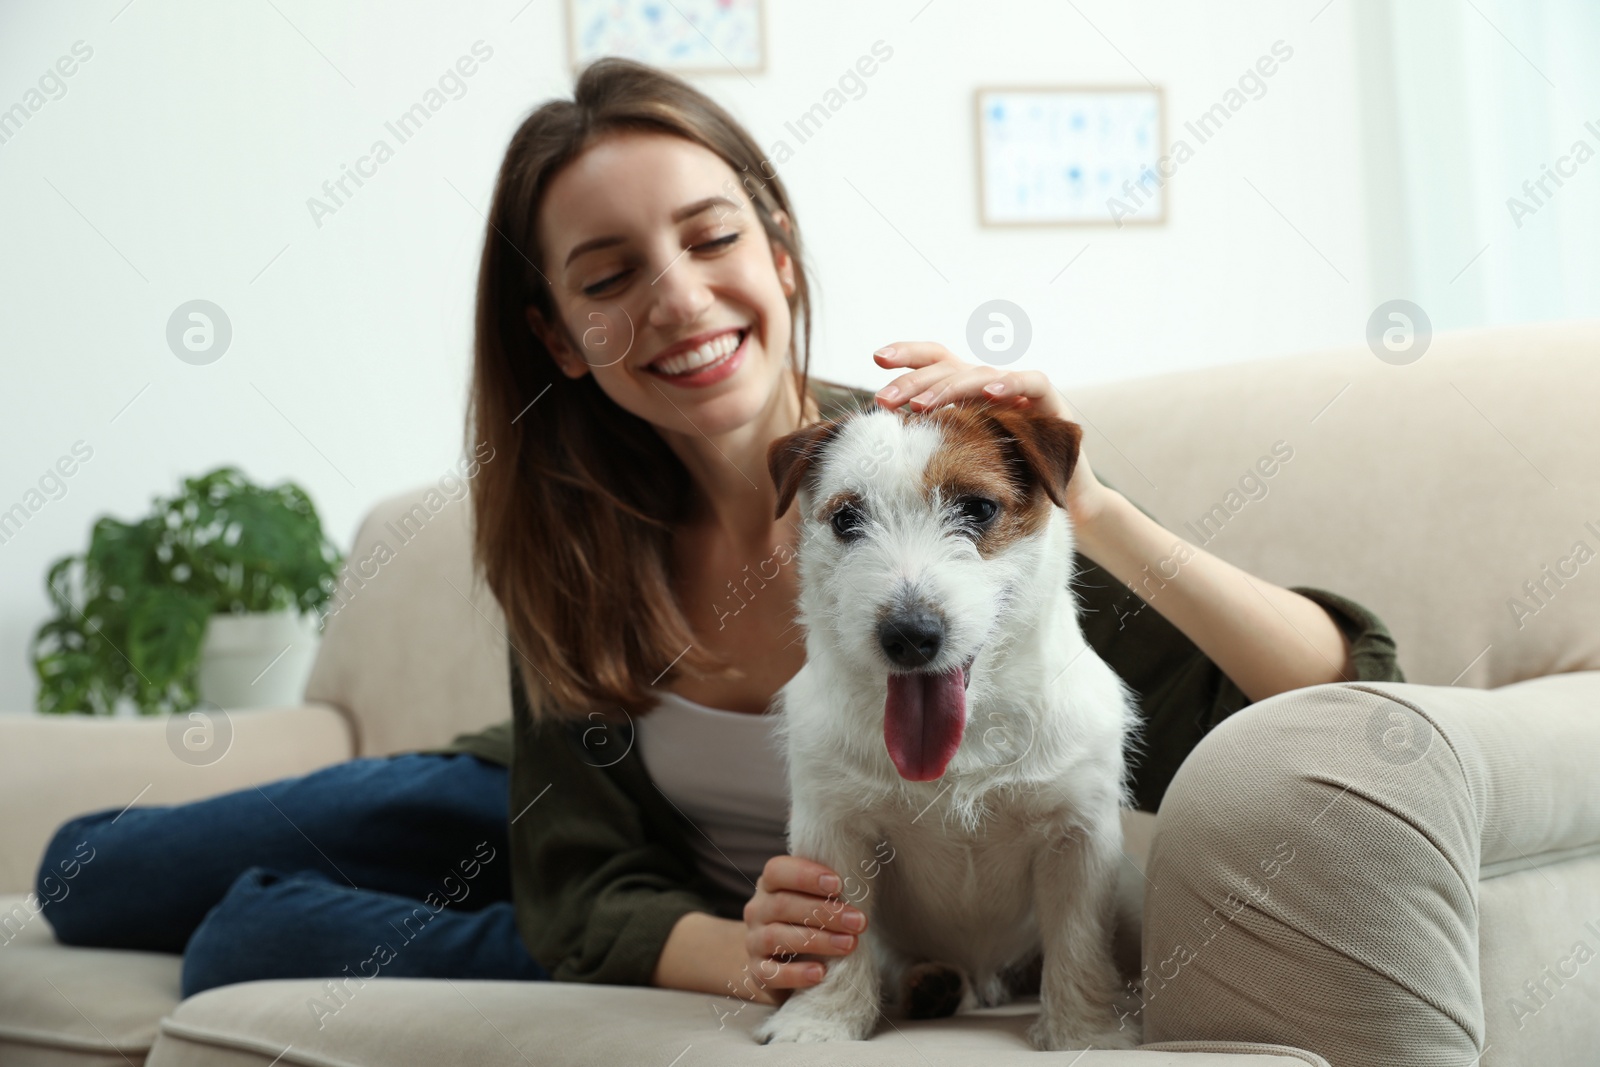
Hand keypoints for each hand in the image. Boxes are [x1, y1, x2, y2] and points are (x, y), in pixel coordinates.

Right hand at [740, 854, 867, 1005]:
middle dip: (825, 912)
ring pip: (778, 937)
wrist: (775, 964)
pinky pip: (772, 974)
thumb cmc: (804, 923)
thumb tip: (861, 888)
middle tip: (858, 921)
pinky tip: (820, 973)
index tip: (839, 884)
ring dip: (818, 940)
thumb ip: (827, 893)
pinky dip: (797, 974)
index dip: (806, 876)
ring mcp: (753, 942)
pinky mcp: (757, 973)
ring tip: (848, 944)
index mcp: (769, 885)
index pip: (777, 871)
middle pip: (783, 905)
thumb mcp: (812, 902)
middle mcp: (757, 910)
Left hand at [871, 341, 1115, 527]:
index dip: (908, 354)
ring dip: (950, 389)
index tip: (877, 359)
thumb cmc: (1007, 477)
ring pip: (982, 374)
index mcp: (968, 391)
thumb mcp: (961, 456)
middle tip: (884, 401)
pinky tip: (989, 393)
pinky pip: (1032, 383)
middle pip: (949, 368)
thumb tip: (881, 435)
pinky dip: (1011, 384)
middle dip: (914, 383)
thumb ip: (930, 438)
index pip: (935, 360)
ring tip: (923, 407)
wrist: (1062, 499)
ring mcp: (1020, 391)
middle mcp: (991, 385)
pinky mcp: (1051, 403)